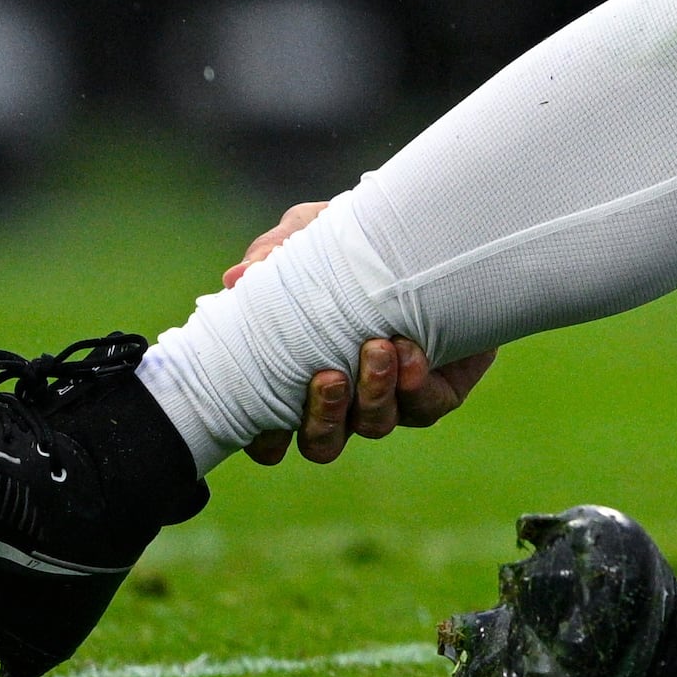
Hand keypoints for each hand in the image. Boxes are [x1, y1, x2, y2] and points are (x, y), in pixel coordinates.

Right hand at [220, 200, 498, 465]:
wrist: (438, 233)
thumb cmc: (358, 242)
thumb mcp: (314, 232)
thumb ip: (275, 251)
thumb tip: (237, 277)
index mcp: (299, 377)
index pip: (271, 434)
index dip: (264, 439)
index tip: (263, 413)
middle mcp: (344, 399)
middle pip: (321, 444)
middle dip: (321, 419)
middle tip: (329, 376)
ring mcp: (390, 398)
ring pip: (373, 427)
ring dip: (372, 395)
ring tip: (377, 346)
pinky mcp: (437, 390)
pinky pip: (423, 406)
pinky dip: (413, 382)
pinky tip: (410, 347)